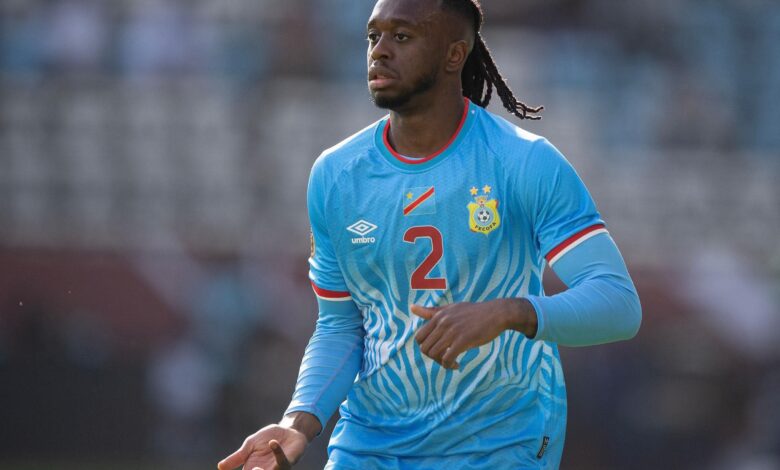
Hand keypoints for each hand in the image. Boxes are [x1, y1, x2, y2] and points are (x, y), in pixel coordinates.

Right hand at [218, 424, 307, 469]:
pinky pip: (283, 463)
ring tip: (255, 468)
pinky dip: (277, 453)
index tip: (246, 468)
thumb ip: (237, 457)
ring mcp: (277, 468)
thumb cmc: (268, 437)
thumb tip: (220, 467)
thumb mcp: (249, 445)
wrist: (288, 430)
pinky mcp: (288, 462)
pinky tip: (272, 443)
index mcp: (252, 468)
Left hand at [411, 299, 536, 368]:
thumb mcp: (451, 308)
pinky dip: (449, 365)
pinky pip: (447, 358)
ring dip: (441, 363)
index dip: (426, 348)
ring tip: (452, 363)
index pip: (419, 337)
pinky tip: (458, 365)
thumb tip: (412, 307)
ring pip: (434, 354)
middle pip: (424, 348)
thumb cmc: (474, 312)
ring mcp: (452, 331)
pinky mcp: (463, 340)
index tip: (438, 351)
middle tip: (445, 359)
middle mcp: (442, 323)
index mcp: (438, 316)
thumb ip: (432, 311)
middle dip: (432, 357)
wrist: (497, 313)